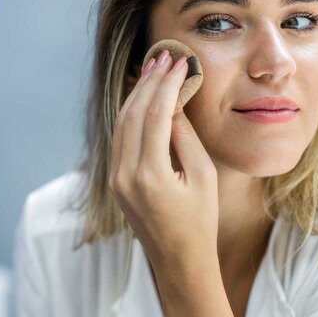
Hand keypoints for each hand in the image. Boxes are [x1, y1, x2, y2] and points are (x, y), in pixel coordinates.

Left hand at [109, 49, 218, 268]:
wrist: (178, 261)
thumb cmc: (200, 221)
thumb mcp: (202, 176)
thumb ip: (184, 137)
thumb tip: (172, 102)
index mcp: (150, 176)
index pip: (154, 116)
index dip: (166, 85)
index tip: (178, 62)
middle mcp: (125, 175)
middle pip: (132, 114)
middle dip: (148, 82)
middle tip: (163, 55)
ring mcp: (115, 179)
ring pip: (121, 123)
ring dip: (136, 94)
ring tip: (152, 68)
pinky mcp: (115, 181)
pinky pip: (119, 138)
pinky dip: (129, 114)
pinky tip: (140, 96)